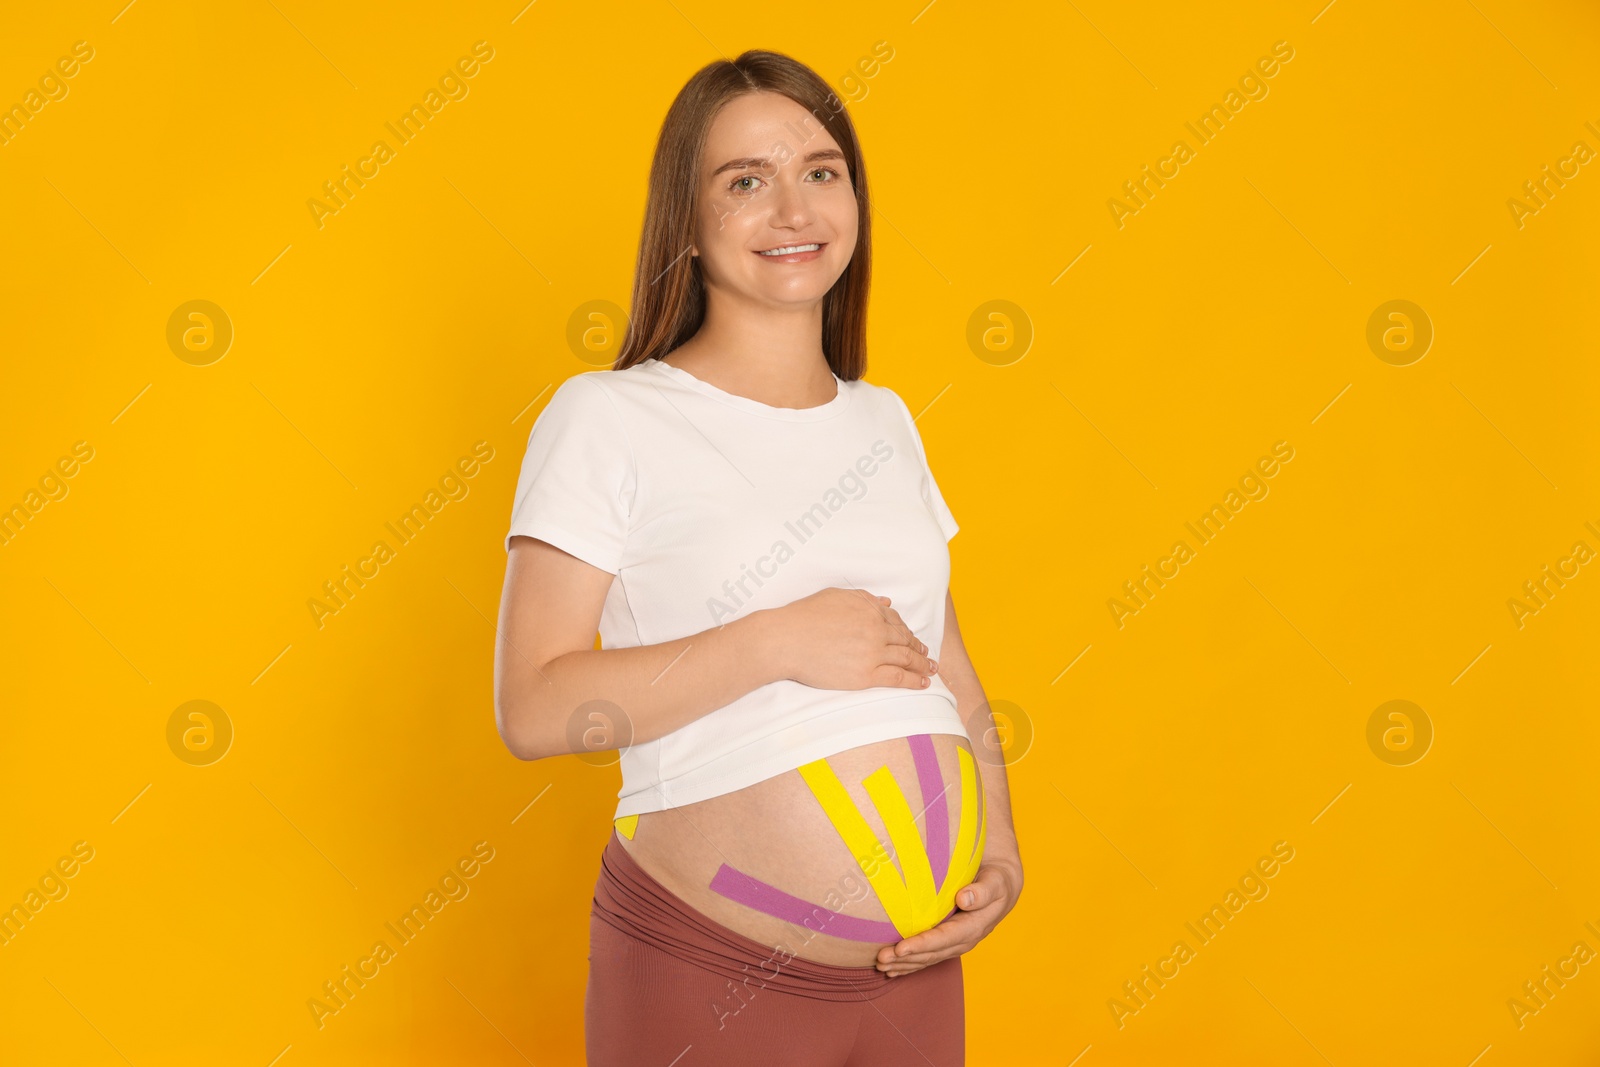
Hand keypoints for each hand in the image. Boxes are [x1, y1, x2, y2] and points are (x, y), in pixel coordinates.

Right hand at [766, 588, 936, 691]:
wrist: (786, 639)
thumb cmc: (803, 616)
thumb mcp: (836, 596)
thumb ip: (864, 599)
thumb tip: (886, 602)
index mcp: (869, 608)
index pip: (896, 621)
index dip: (907, 631)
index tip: (913, 639)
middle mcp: (876, 628)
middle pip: (905, 640)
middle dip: (919, 649)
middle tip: (927, 657)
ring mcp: (872, 652)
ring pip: (906, 659)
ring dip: (922, 665)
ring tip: (930, 670)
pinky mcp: (866, 675)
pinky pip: (897, 678)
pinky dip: (914, 681)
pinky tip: (922, 683)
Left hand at [875, 858, 1022, 976]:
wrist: (1001, 887)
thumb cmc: (995, 880)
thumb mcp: (995, 882)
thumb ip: (982, 891)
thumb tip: (964, 899)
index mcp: (974, 927)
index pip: (944, 938)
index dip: (922, 945)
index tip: (900, 948)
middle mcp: (963, 940)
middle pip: (931, 953)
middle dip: (906, 959)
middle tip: (880, 959)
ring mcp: (954, 944)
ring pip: (926, 958)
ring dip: (903, 964)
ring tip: (880, 966)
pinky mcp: (947, 942)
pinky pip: (927, 956)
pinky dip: (908, 964)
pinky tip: (892, 970)